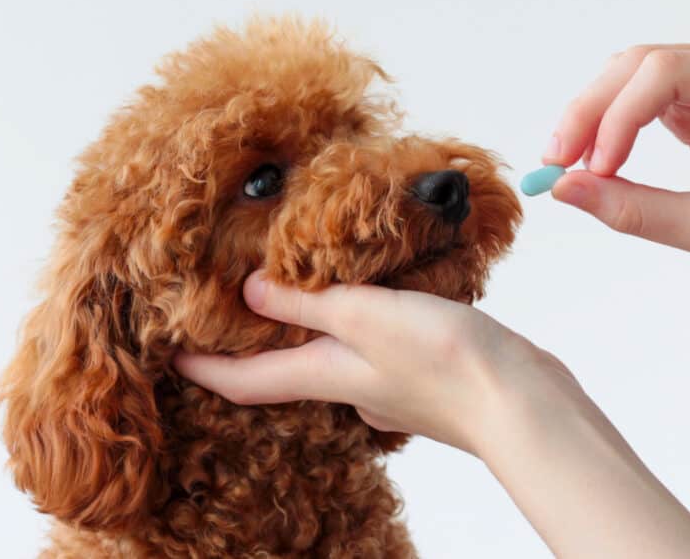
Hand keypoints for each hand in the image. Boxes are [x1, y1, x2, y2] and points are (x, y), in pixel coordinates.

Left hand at [174, 270, 573, 454]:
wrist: (522, 401)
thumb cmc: (446, 362)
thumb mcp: (364, 316)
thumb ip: (307, 301)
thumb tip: (247, 291)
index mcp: (325, 375)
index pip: (243, 380)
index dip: (201, 367)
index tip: (167, 352)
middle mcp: (349, 385)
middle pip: (283, 370)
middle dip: (254, 344)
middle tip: (231, 306)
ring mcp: (387, 384)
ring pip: (331, 355)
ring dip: (308, 329)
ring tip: (299, 289)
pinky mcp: (420, 373)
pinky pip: (371, 346)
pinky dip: (356, 324)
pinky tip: (374, 298)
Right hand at [545, 45, 689, 362]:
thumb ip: (632, 209)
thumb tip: (562, 189)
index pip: (667, 73)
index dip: (616, 116)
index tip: (591, 170)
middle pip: (641, 65)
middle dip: (592, 111)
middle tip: (557, 162)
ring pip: (632, 76)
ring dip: (593, 115)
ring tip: (567, 163)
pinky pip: (641, 99)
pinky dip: (609, 126)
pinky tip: (593, 158)